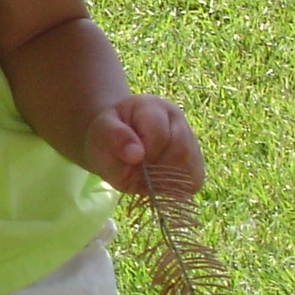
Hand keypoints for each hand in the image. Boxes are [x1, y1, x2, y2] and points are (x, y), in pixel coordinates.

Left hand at [84, 94, 203, 198]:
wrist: (116, 142)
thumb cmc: (107, 136)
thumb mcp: (100, 132)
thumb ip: (114, 137)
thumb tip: (136, 154)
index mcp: (151, 107)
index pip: (159, 133)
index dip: (146, 154)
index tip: (130, 161)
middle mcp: (176, 119)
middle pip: (181, 149)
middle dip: (156, 168)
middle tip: (139, 171)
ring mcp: (189, 138)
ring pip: (190, 165)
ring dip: (166, 179)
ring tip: (147, 176)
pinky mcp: (194, 159)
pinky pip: (194, 178)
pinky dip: (176, 187)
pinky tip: (158, 183)